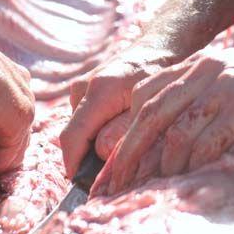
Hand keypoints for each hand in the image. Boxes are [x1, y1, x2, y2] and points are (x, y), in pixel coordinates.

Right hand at [61, 44, 180, 177]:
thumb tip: (100, 154)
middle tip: (111, 174)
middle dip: (86, 158)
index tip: (85, 187)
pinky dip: (96, 131)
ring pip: (79, 128)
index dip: (74, 166)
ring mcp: (81, 87)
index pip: (72, 137)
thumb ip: (125, 130)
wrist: (159, 46)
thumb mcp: (152, 105)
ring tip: (121, 148)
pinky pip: (84, 119)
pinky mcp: (84, 89)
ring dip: (93, 143)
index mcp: (99, 90)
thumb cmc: (162, 73)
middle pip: (73, 134)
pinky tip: (118, 130)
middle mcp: (83, 87)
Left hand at [98, 47, 233, 194]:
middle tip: (112, 188)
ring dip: (155, 167)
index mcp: (197, 65)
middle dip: (126, 155)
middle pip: (148, 114)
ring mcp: (222, 88)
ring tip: (145, 193)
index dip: (124, 132)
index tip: (113, 165)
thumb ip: (203, 100)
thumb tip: (173, 142)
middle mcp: (203, 71)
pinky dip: (189, 165)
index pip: (145, 95)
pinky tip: (183, 183)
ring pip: (171, 131)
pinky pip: (203, 141)